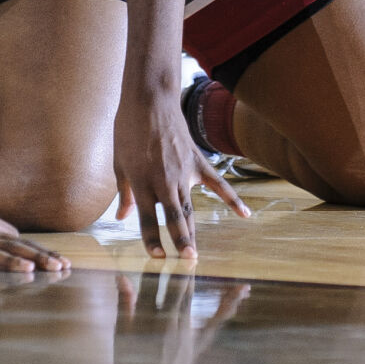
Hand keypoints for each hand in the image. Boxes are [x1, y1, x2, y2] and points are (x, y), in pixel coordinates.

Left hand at [112, 86, 250, 260]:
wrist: (150, 101)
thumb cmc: (128, 130)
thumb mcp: (119, 163)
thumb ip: (124, 192)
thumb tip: (122, 216)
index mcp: (142, 182)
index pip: (147, 220)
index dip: (152, 241)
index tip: (158, 258)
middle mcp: (164, 181)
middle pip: (175, 218)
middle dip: (181, 242)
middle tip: (187, 262)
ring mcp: (184, 172)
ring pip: (191, 207)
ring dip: (193, 231)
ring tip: (197, 253)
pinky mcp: (198, 162)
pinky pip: (218, 184)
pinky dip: (232, 200)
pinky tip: (245, 214)